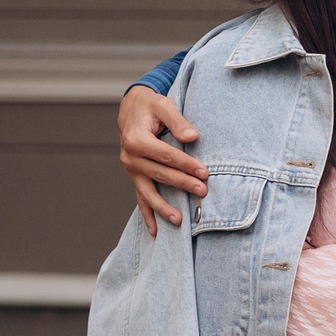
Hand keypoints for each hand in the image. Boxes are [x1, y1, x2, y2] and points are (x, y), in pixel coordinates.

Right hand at [120, 86, 207, 234]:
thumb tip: (193, 137)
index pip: (166, 156)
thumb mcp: (164, 105)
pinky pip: (141, 197)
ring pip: (148, 192)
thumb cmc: (150, 106)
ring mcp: (131, 170)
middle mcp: (130, 157)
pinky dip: (147, 214)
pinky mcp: (135, 176)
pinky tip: (155, 230)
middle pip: (160, 174)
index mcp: (136, 140)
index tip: (205, 172)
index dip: (186, 165)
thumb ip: (178, 121)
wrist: (132, 108)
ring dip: (163, 207)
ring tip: (179, 220)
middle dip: (182, 184)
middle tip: (202, 192)